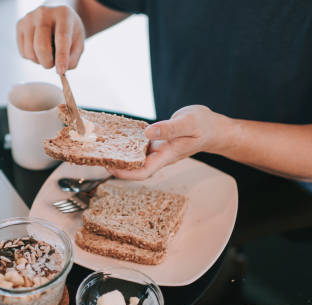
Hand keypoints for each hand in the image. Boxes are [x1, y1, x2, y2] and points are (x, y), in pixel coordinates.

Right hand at [16, 5, 85, 73]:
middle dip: (48, 62)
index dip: (61, 57)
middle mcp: (44, 13)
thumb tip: (60, 70)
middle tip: (53, 64)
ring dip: (40, 61)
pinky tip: (38, 49)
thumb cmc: (69, 31)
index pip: (61, 38)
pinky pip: (23, 53)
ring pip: (30, 52)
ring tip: (48, 54)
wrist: (56, 16)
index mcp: (63, 14)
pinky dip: (32, 58)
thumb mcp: (78, 43)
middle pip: (41, 46)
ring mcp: (29, 18)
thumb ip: (72, 58)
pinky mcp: (20, 25)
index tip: (61, 71)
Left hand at [109, 105, 229, 179]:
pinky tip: (117, 136)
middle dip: (117, 165)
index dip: (127, 173)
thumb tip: (148, 132)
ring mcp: (158, 149)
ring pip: (136, 157)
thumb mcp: (189, 122)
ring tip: (102, 146)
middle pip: (135, 167)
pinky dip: (128, 143)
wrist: (213, 127)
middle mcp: (160, 155)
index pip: (145, 171)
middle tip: (97, 156)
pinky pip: (139, 146)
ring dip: (120, 154)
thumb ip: (169, 128)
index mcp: (168, 155)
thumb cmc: (205, 126)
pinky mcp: (156, 141)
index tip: (110, 168)